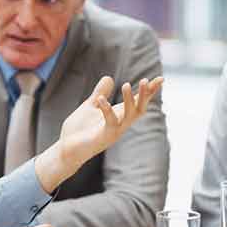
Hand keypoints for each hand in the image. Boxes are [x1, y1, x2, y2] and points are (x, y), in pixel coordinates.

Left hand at [35, 75, 162, 191]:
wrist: (66, 149)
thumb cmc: (79, 130)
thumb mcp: (90, 107)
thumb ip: (99, 93)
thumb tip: (108, 77)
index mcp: (118, 116)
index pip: (138, 103)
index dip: (149, 92)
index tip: (160, 79)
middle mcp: (120, 125)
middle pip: (139, 110)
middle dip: (145, 96)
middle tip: (146, 80)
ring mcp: (113, 132)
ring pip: (129, 116)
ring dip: (129, 100)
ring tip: (125, 84)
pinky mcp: (103, 137)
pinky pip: (110, 123)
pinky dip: (107, 110)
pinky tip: (101, 99)